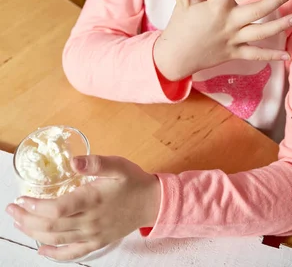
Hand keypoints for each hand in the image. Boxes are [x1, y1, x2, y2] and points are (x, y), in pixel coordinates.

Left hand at [6, 155, 160, 261]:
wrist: (152, 202)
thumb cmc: (133, 181)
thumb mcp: (118, 165)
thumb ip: (95, 162)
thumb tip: (73, 161)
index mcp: (93, 200)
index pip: (57, 209)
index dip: (36, 207)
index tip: (22, 198)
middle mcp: (90, 221)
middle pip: (51, 227)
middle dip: (27, 219)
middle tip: (13, 210)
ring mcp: (93, 235)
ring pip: (57, 240)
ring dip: (34, 233)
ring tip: (19, 223)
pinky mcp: (97, 242)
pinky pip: (72, 254)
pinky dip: (54, 254)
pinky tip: (42, 250)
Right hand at [153, 0, 291, 80]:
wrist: (175, 58)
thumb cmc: (179, 28)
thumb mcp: (182, 3)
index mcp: (216, 7)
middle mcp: (228, 23)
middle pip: (258, 10)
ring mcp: (233, 39)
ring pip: (261, 32)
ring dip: (280, 25)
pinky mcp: (234, 53)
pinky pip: (255, 55)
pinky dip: (271, 56)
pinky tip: (287, 54)